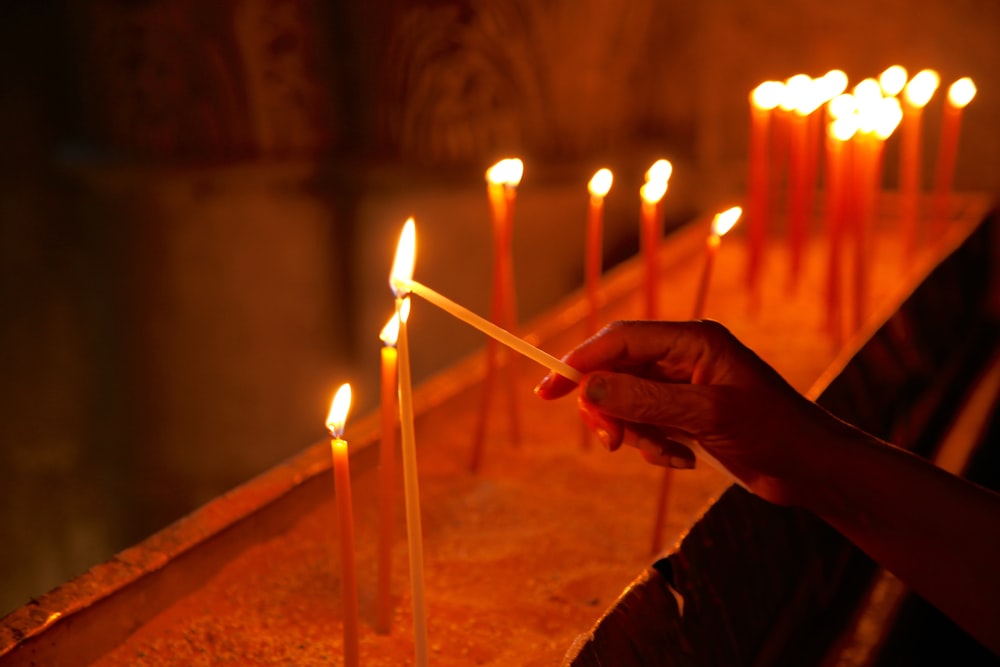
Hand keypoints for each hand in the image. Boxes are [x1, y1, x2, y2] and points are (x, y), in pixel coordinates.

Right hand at [535, 320, 861, 506]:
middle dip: (609, 407)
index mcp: (693, 340)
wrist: (812, 470)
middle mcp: (685, 358)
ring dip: (637, 433)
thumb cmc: (773, 432)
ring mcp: (685, 388)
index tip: (548, 389)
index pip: (620, 340)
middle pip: (617, 371)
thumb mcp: (706, 415)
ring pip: (628, 403)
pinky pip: (647, 425)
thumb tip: (587, 387)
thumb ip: (644, 399)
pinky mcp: (688, 416)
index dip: (580, 361)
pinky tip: (684, 460)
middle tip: (612, 442)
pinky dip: (655, 446)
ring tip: (667, 454)